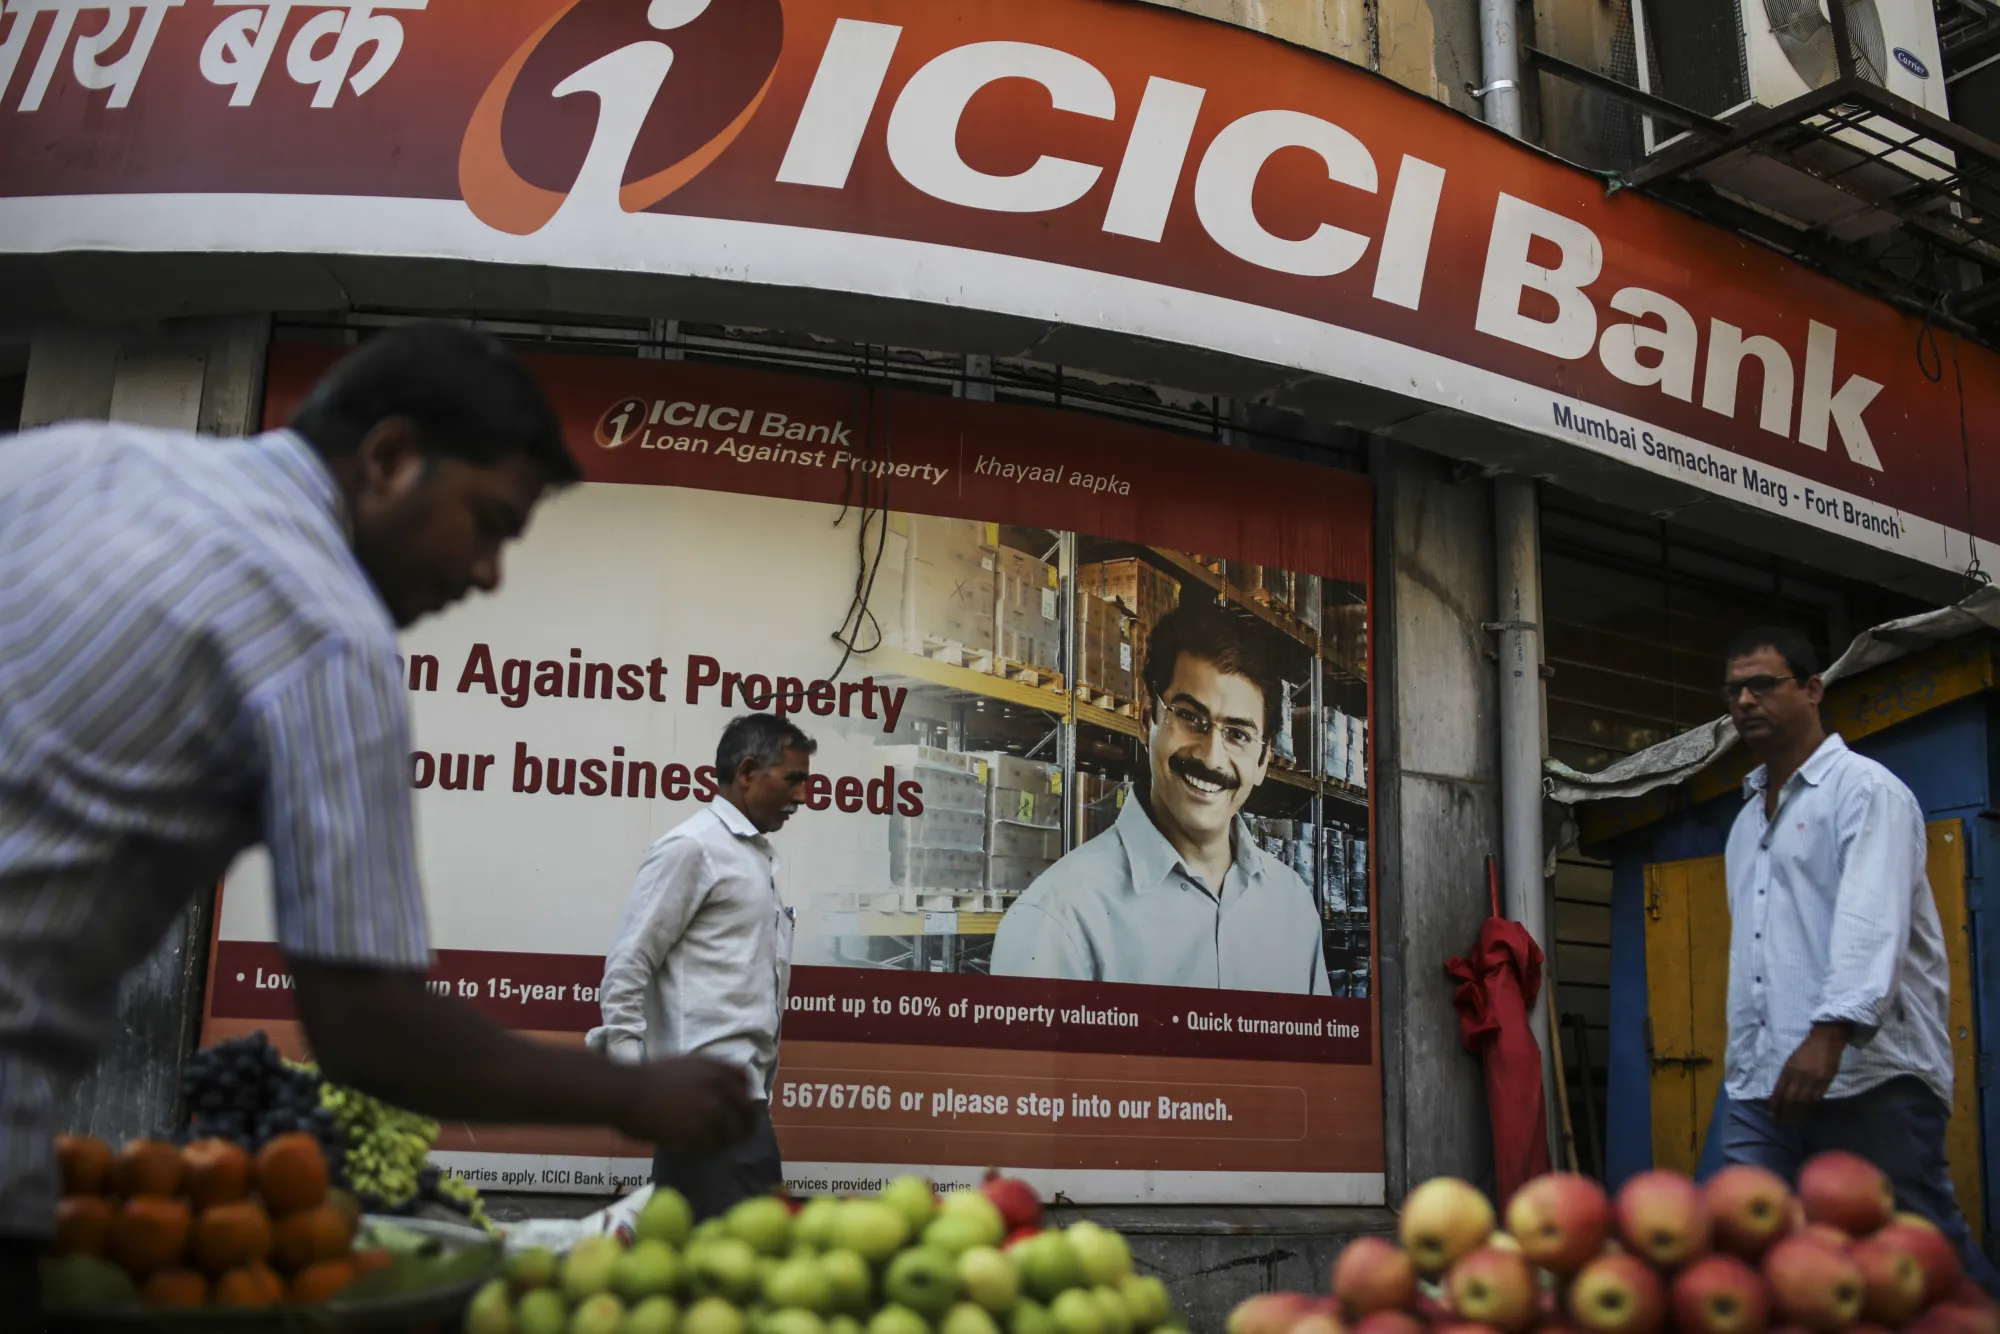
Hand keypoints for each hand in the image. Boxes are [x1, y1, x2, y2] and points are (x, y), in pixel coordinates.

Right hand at [618, 1056, 755, 1153]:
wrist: (624, 1091)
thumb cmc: (648, 1078)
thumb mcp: (686, 1064)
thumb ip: (709, 1075)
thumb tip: (725, 1093)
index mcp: (715, 1068)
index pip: (745, 1080)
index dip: (744, 1095)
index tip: (738, 1108)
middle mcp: (718, 1087)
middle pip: (746, 1110)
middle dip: (743, 1125)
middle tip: (733, 1138)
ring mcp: (709, 1110)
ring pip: (731, 1133)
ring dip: (724, 1142)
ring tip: (710, 1147)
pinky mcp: (696, 1132)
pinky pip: (710, 1147)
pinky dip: (704, 1151)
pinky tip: (691, 1150)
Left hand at [1771, 1023, 1849, 1119]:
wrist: (1825, 1040)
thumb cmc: (1806, 1049)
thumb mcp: (1791, 1060)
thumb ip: (1788, 1075)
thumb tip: (1782, 1091)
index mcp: (1788, 1069)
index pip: (1779, 1091)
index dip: (1775, 1103)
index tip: (1772, 1112)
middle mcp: (1799, 1076)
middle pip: (1790, 1099)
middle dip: (1785, 1111)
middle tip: (1781, 1120)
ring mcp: (1813, 1080)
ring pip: (1803, 1101)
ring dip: (1797, 1112)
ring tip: (1793, 1120)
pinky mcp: (1825, 1082)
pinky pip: (1817, 1098)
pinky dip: (1811, 1107)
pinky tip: (1807, 1112)